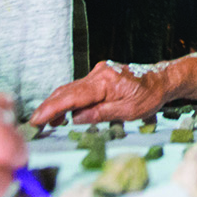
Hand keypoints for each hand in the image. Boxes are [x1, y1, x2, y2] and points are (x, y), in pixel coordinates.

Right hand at [30, 59, 168, 126]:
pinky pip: (79, 89)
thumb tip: (75, 119)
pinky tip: (64, 114)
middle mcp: (98, 73)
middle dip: (48, 107)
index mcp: (105, 81)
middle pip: (67, 91)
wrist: (162, 80)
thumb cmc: (149, 97)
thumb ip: (100, 113)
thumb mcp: (128, 111)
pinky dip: (69, 100)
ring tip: (46, 123)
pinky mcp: (99, 76)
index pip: (72, 96)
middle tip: (34, 124)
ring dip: (57, 105)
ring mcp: (98, 72)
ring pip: (71, 89)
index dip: (52, 109)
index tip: (37, 119)